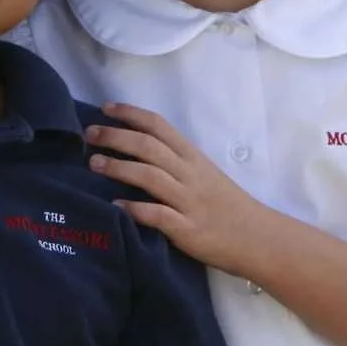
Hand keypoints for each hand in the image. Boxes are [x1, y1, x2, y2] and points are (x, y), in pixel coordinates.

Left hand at [87, 104, 269, 273]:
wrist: (257, 237)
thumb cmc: (227, 205)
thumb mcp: (205, 173)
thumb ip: (176, 161)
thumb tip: (138, 149)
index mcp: (193, 157)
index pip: (159, 126)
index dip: (131, 114)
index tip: (106, 108)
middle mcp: (190, 174)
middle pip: (149, 147)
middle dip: (116, 137)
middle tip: (89, 134)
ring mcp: (188, 201)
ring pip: (150, 176)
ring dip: (119, 167)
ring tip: (94, 164)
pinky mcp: (187, 229)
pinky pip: (157, 215)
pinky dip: (134, 209)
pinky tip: (115, 206)